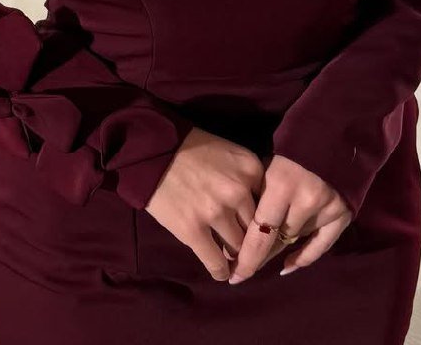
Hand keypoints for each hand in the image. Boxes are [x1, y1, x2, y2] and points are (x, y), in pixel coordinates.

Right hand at [144, 127, 266, 282]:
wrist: (149, 148)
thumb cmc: (189, 148)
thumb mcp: (228, 153)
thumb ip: (248, 178)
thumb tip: (262, 213)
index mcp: (250, 169)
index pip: (271, 206)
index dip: (266, 221)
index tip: (262, 231)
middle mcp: (238, 191)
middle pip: (257, 230)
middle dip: (252, 241)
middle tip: (247, 248)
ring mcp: (215, 212)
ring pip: (238, 248)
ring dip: (235, 256)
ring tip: (231, 258)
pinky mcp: (193, 230)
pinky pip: (216, 263)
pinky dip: (221, 272)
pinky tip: (221, 273)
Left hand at [225, 153, 353, 283]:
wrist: (333, 131)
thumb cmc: (290, 146)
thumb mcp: (266, 164)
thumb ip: (257, 194)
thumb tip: (239, 227)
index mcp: (281, 184)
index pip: (260, 230)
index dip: (246, 256)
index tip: (233, 274)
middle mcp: (305, 200)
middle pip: (276, 239)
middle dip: (257, 256)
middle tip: (240, 271)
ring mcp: (326, 208)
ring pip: (294, 241)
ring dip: (277, 250)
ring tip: (259, 258)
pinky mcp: (343, 214)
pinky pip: (321, 245)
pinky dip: (304, 257)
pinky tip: (287, 266)